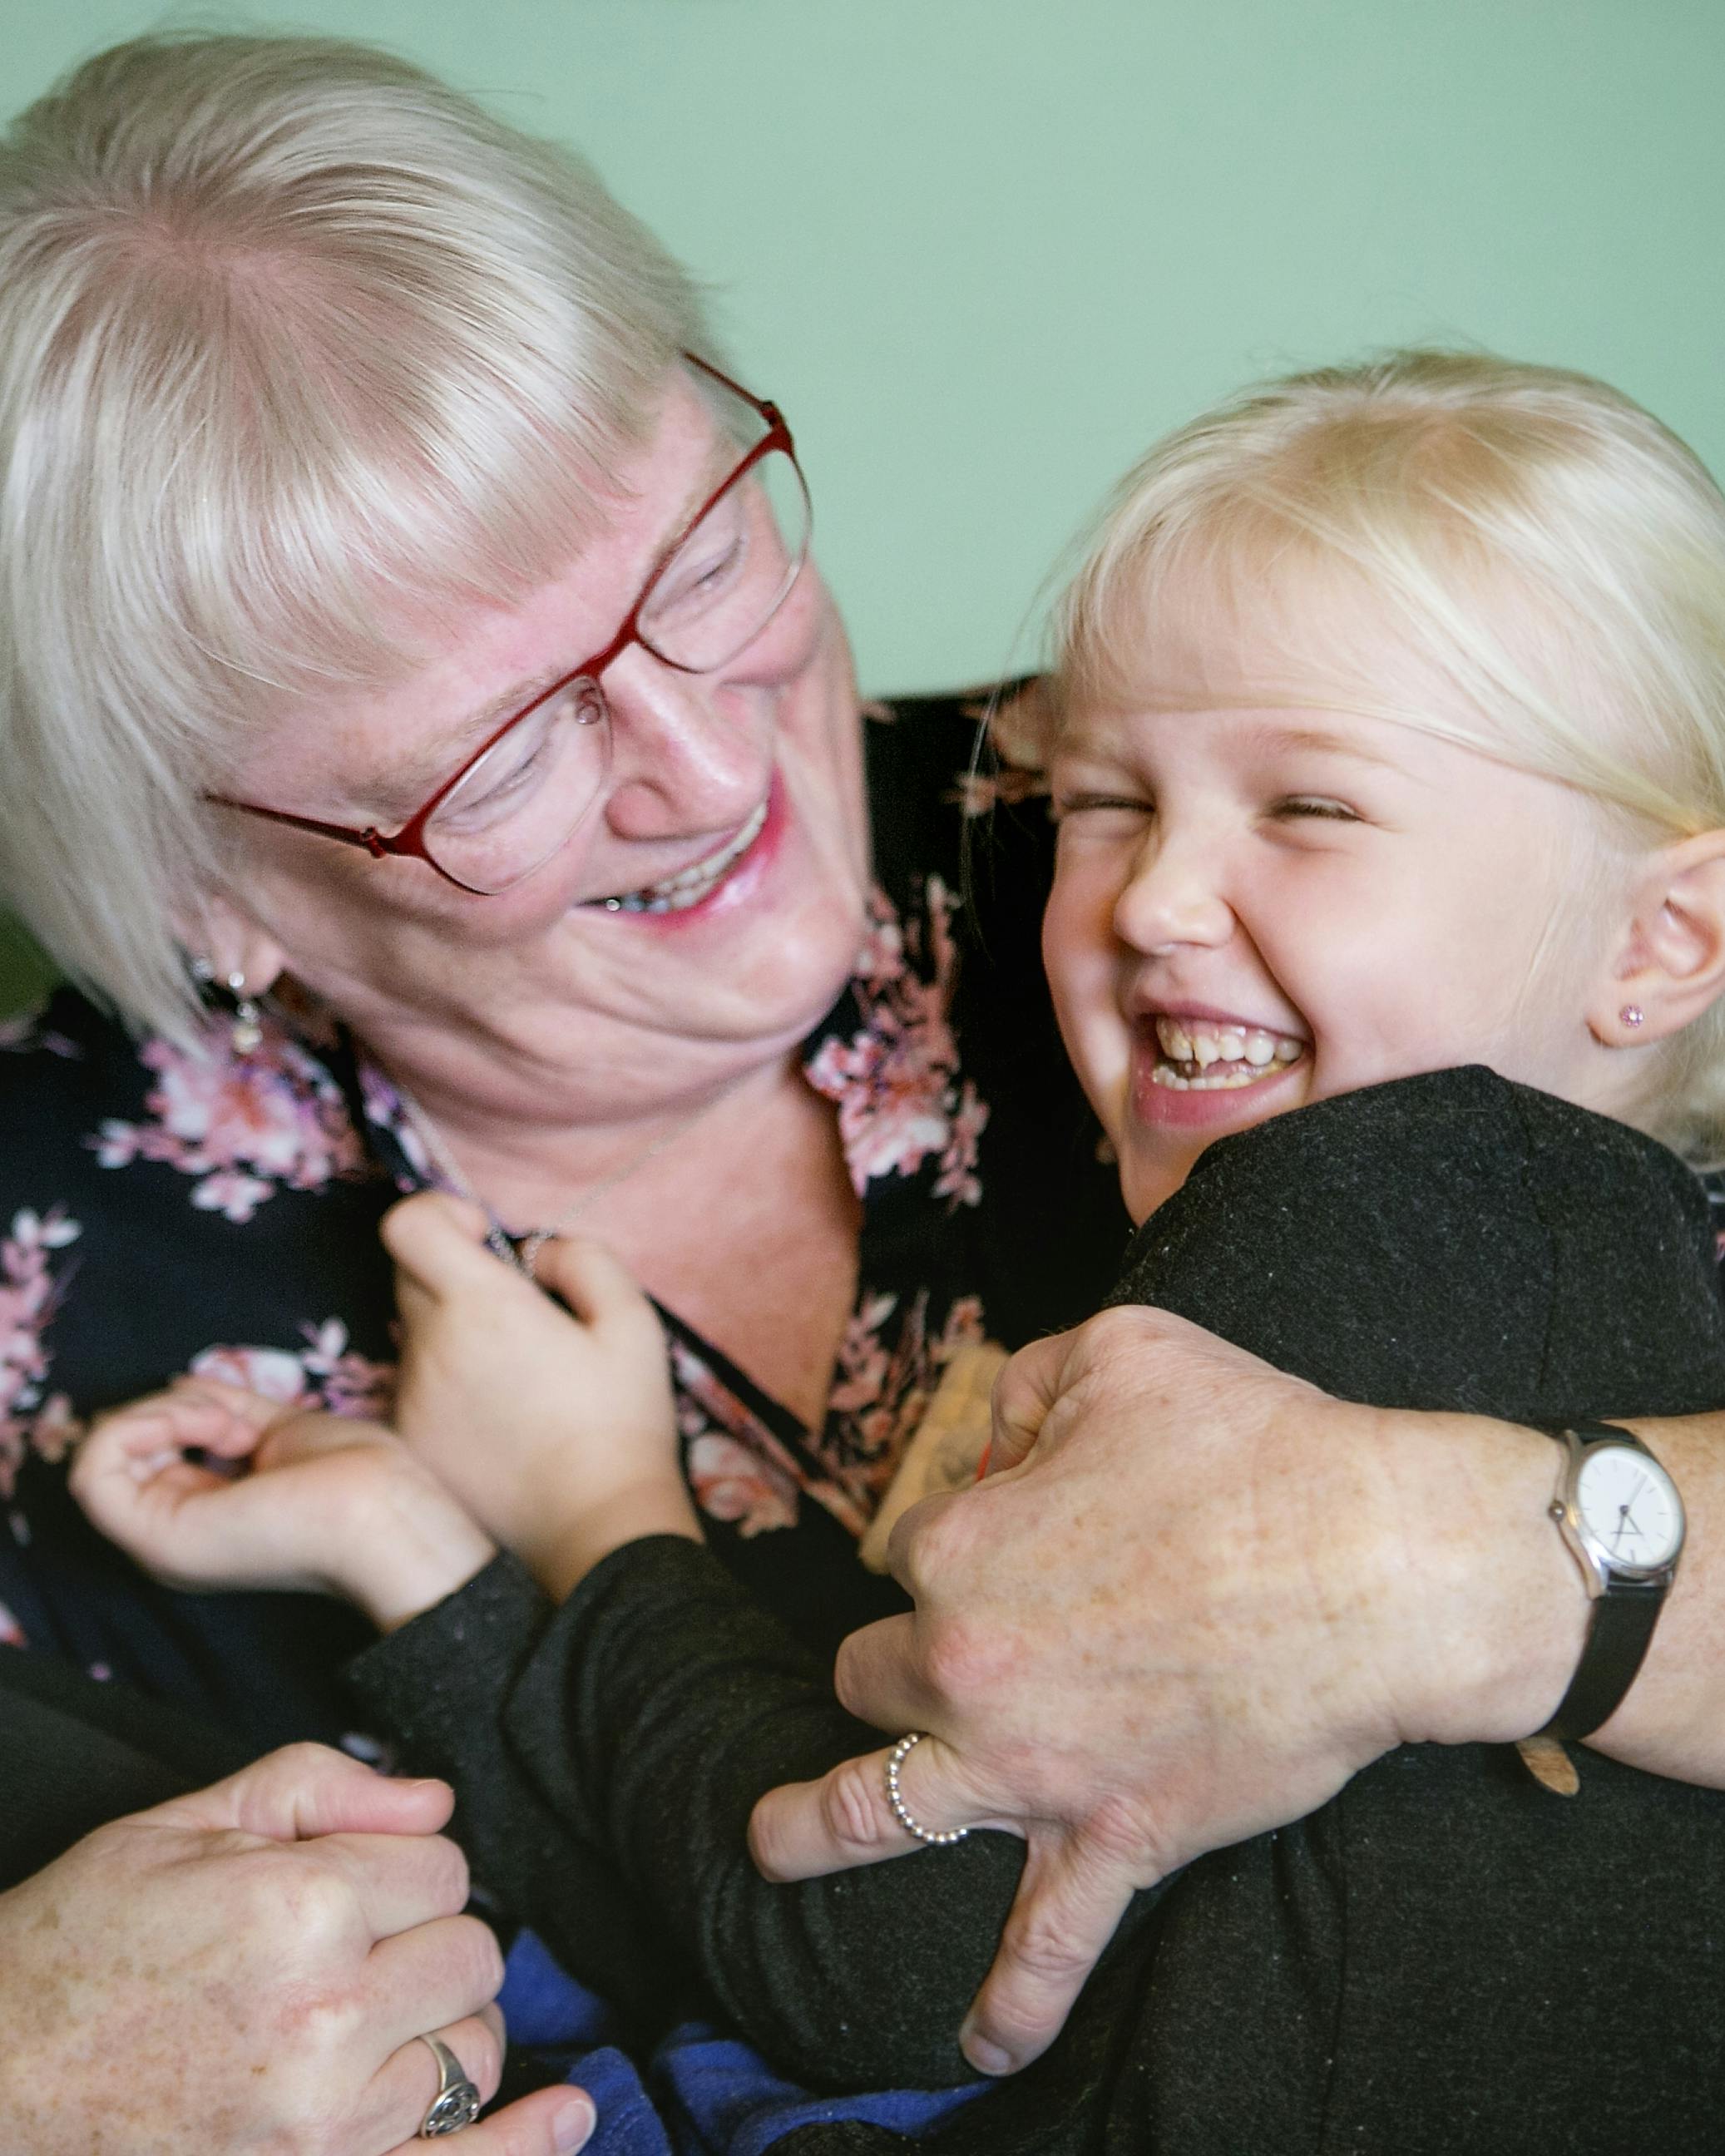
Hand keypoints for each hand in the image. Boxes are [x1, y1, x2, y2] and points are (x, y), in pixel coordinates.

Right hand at [0, 1742, 595, 2154]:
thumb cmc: (80, 1945)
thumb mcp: (182, 1826)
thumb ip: (318, 1787)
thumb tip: (437, 1800)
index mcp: (300, 1909)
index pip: (442, 1869)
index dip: (399, 1867)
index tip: (344, 1880)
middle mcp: (329, 2019)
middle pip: (470, 1954)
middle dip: (426, 1939)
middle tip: (348, 1946)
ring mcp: (328, 2124)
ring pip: (471, 2048)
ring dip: (439, 2025)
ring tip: (365, 2018)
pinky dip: (524, 2144)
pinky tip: (566, 2114)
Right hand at [71, 1376, 495, 1629]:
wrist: (382, 1511)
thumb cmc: (353, 1474)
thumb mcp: (274, 1427)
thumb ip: (223, 1410)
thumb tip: (175, 1384)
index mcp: (204, 1520)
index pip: (147, 1452)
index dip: (177, 1411)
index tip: (234, 1412)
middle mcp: (174, 1538)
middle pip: (123, 1447)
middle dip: (171, 1408)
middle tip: (233, 1418)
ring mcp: (158, 1545)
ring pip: (105, 1450)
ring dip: (163, 1412)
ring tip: (226, 1423)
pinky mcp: (151, 1538)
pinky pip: (94, 1468)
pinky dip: (141, 1424)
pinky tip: (203, 1426)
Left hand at [384, 1191, 699, 1598]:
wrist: (593, 1530)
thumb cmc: (621, 1422)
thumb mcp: (632, 1320)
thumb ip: (581, 1259)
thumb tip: (533, 1254)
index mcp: (482, 1306)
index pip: (407, 1224)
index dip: (439, 1213)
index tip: (481, 1237)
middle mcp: (430, 1347)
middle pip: (408, 1273)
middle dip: (454, 1270)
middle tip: (516, 1313)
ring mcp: (411, 1399)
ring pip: (415, 1333)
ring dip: (454, 1333)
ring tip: (518, 1380)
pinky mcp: (409, 1443)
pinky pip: (414, 1388)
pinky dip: (448, 1386)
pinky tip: (500, 1422)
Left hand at [749, 1305, 1575, 2075]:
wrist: (1381, 1565)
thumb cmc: (1256, 1446)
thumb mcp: (1121, 1352)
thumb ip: (1026, 1385)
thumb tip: (994, 1440)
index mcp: (958, 1549)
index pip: (908, 1545)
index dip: (963, 1529)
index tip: (1019, 1522)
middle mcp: (966, 1668)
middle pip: (874, 1669)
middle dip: (898, 1652)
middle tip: (954, 1646)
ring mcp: (1033, 1769)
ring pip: (879, 1810)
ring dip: (813, 1829)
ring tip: (773, 1845)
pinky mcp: (1117, 1837)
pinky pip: (1046, 1943)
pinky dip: (1009, 2004)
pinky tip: (977, 2045)